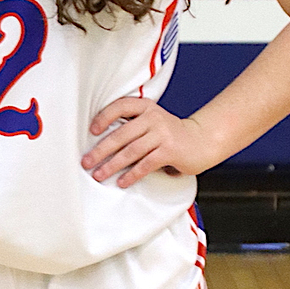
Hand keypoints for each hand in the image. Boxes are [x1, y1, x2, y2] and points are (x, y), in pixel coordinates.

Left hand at [82, 96, 219, 187]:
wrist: (202, 140)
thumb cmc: (171, 134)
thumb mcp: (153, 122)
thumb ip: (133, 127)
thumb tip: (103, 146)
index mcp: (146, 107)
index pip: (121, 106)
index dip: (104, 116)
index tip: (92, 131)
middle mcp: (154, 117)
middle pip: (121, 134)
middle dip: (101, 150)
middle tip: (87, 162)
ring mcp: (163, 133)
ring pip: (131, 151)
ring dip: (112, 165)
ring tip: (99, 175)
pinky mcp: (170, 150)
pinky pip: (146, 164)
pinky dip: (132, 174)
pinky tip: (122, 182)